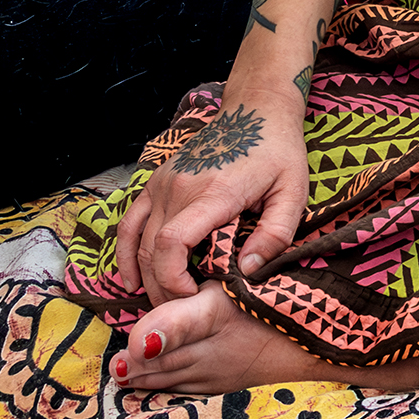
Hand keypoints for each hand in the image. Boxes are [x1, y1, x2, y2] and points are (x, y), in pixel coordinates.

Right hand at [114, 88, 308, 306]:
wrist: (256, 111)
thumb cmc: (278, 152)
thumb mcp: (293, 193)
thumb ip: (275, 235)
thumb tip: (248, 272)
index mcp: (213, 192)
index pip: (172, 243)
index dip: (174, 280)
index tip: (196, 296)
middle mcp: (179, 187)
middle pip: (151, 250)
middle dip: (163, 288)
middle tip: (186, 308)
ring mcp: (162, 183)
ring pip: (137, 241)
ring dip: (146, 276)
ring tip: (164, 300)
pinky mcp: (155, 182)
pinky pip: (128, 222)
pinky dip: (125, 253)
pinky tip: (132, 279)